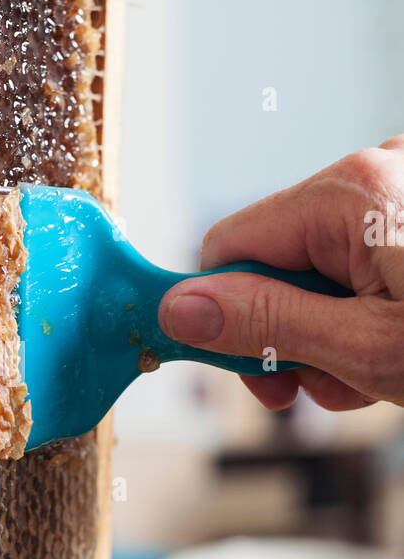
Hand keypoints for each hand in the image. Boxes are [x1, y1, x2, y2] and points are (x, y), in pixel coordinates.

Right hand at [157, 137, 403, 410]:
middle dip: (294, 334)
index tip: (261, 381)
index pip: (228, 247)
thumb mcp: (369, 347)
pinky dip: (376, 307)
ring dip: (339, 332)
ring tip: (383, 377)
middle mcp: (376, 170)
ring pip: (325, 267)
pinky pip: (369, 257)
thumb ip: (267, 323)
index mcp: (351, 191)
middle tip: (336, 388)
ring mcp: (403, 188)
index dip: (227, 318)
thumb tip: (177, 309)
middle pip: (278, 260)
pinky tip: (401, 344)